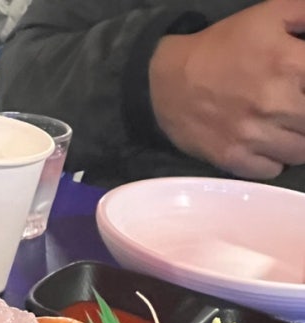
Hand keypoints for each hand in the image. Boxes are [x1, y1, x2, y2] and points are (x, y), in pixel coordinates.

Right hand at [149, 0, 304, 177]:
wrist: (168, 82)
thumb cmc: (221, 47)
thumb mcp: (268, 15)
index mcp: (290, 64)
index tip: (302, 93)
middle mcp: (276, 104)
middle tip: (295, 112)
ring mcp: (254, 135)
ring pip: (299, 152)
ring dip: (296, 141)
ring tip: (285, 129)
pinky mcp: (234, 158)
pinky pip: (272, 170)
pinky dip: (273, 161)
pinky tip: (265, 146)